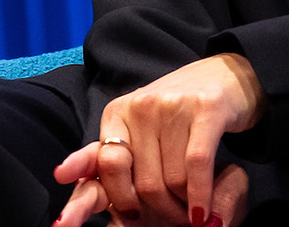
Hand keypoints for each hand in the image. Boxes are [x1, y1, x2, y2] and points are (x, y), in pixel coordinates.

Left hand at [52, 53, 266, 226]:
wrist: (226, 75)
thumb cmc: (177, 113)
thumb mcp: (138, 131)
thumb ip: (107, 158)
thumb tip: (61, 177)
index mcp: (118, 113)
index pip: (107, 165)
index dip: (119, 198)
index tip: (133, 218)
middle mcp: (141, 105)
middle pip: (143, 181)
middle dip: (159, 211)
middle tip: (173, 220)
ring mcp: (174, 105)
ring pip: (172, 179)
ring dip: (184, 207)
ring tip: (191, 213)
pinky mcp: (207, 108)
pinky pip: (197, 165)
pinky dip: (199, 196)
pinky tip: (203, 212)